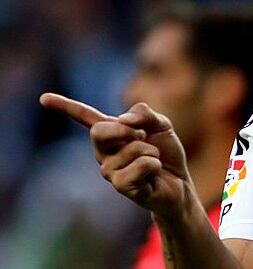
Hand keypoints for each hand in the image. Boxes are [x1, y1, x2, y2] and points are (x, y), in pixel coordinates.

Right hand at [39, 93, 192, 218]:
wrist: (179, 183)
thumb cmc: (165, 153)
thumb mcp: (161, 125)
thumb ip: (145, 114)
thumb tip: (123, 120)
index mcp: (110, 133)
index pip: (84, 117)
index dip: (65, 106)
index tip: (43, 98)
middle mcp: (104, 152)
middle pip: (100, 131)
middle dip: (127, 130)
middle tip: (144, 138)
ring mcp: (109, 171)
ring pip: (132, 148)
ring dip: (152, 151)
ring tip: (152, 162)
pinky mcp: (121, 186)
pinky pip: (143, 164)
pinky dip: (155, 164)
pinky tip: (153, 175)